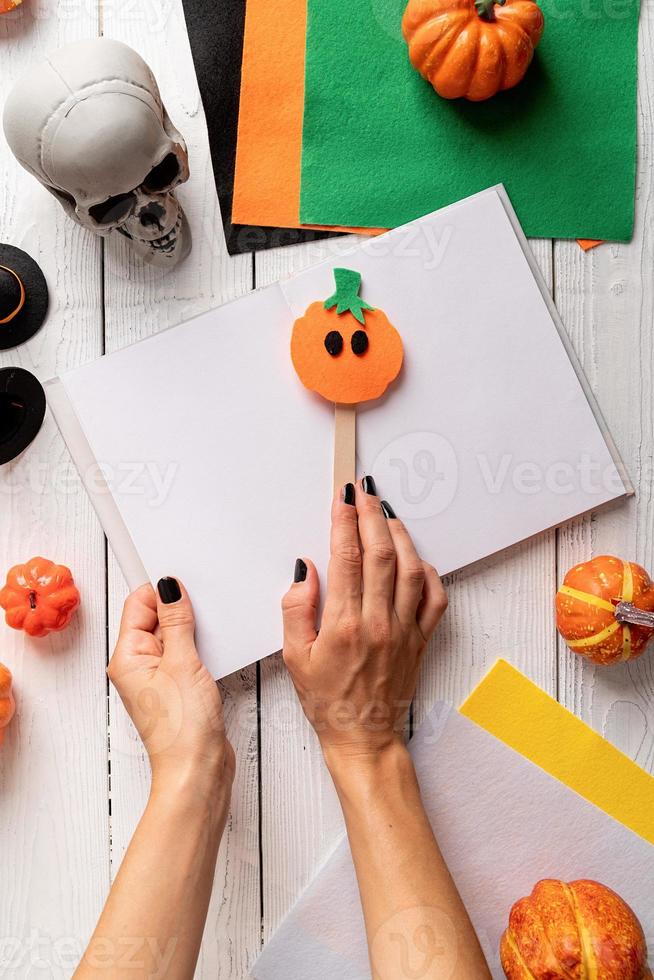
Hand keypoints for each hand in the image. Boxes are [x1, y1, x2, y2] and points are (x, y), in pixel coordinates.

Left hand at [108, 579, 234, 802]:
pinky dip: (201, 648)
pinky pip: (187, 654)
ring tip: (208, 638)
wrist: (198, 771)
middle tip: (202, 609)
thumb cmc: (182, 729)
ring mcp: (159, 677)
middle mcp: (139, 665)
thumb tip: (169, 587)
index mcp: (127, 656)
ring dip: (193, 631)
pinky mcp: (178, 687)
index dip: (160, 590)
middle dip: (181, 610)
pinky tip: (214, 651)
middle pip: (156, 618)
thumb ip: (177, 621)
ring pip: (175, 636)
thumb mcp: (183, 662)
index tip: (185, 580)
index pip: (137, 605)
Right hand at [282, 477, 446, 768]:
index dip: (344, 521)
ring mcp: (404, 630)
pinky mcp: (421, 639)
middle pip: (380, 553)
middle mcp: (379, 622)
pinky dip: (428, 571)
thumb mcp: (294, 657)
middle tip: (364, 491)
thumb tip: (306, 569)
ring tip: (386, 513)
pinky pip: (434, 597)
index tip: (342, 498)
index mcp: (344, 625)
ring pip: (410, 568)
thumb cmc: (326, 700)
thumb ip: (296, 609)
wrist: (363, 737)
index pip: (347, 557)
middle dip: (372, 515)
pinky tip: (415, 558)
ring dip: (399, 535)